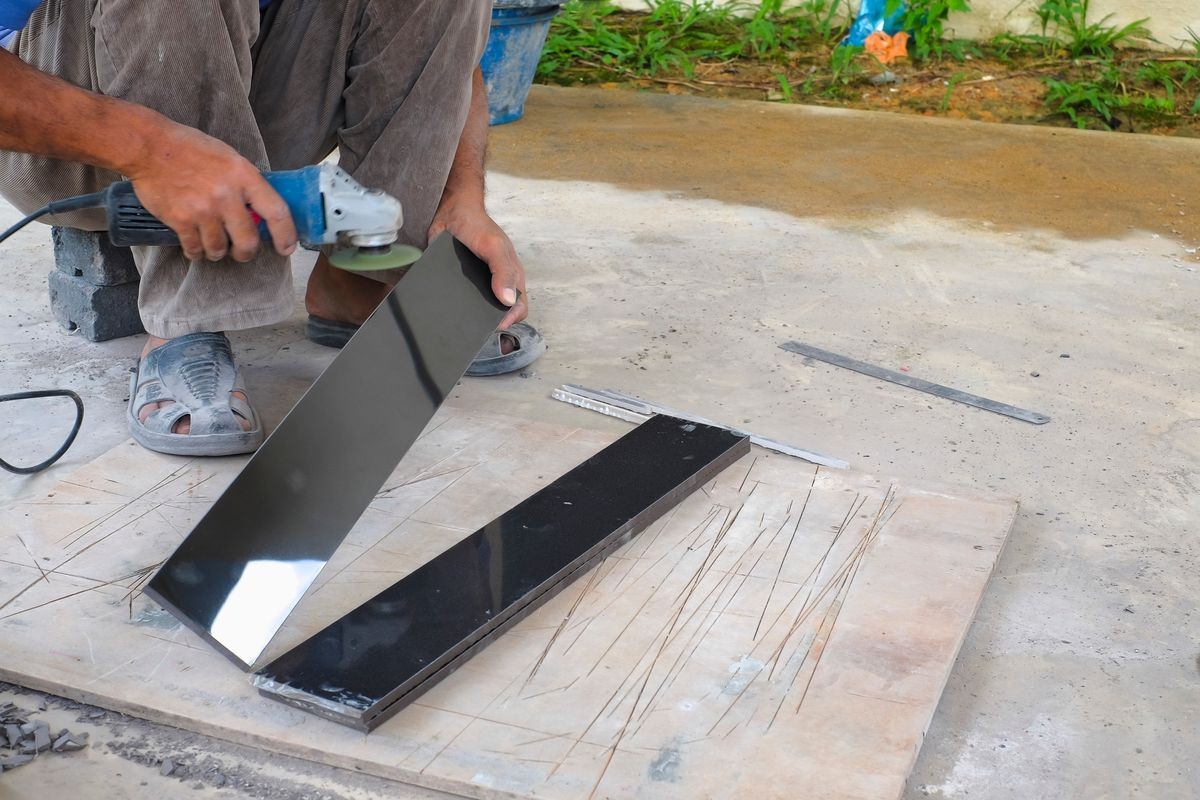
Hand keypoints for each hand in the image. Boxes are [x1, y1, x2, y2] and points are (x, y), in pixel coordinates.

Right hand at [125, 123, 297, 262]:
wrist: (150, 147)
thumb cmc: (190, 149)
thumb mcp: (229, 158)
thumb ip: (246, 184)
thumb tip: (260, 210)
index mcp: (244, 176)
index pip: (277, 212)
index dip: (286, 235)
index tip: (287, 248)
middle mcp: (226, 196)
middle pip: (248, 241)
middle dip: (246, 253)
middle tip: (242, 253)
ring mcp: (203, 210)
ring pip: (219, 249)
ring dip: (218, 253)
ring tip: (215, 247)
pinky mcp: (180, 220)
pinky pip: (194, 248)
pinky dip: (196, 252)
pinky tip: (195, 247)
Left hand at [428, 201, 527, 328]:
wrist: (451, 212)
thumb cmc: (479, 226)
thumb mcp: (495, 247)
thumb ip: (503, 272)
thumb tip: (508, 300)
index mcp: (511, 277)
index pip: (517, 308)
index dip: (510, 319)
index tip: (494, 324)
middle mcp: (495, 284)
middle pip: (496, 312)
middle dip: (487, 321)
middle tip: (473, 326)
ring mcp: (477, 285)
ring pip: (476, 309)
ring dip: (469, 315)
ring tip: (457, 319)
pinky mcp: (459, 283)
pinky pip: (458, 299)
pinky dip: (454, 305)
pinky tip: (445, 307)